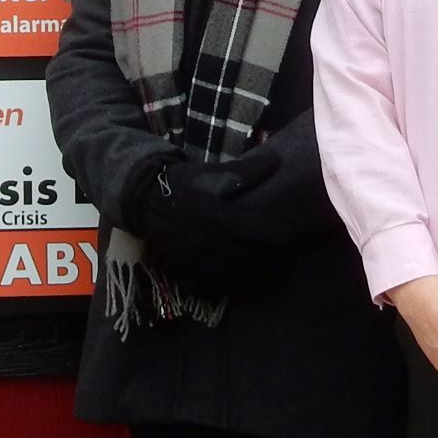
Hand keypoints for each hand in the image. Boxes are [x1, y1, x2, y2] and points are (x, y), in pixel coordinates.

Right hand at [133, 153, 283, 288]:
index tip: (293, 232)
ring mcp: (198, 256)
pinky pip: (214, 276)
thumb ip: (245, 171)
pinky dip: (229, 271)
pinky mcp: (188, 266)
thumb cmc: (182, 182)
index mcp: (218, 217)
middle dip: (267, 250)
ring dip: (251, 262)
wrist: (144, 199)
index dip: (279, 234)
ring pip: (234, 267)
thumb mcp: (212, 173)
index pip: (257, 231)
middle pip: (249, 253)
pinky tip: (236, 264)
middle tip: (281, 244)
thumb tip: (277, 161)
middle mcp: (210, 240)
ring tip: (263, 254)